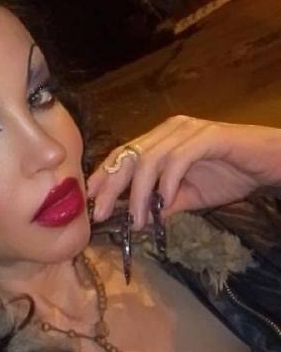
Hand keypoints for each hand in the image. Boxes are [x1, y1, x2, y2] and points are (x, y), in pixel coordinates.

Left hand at [86, 115, 280, 229]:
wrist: (270, 163)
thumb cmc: (232, 174)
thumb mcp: (190, 197)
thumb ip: (163, 205)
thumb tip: (136, 222)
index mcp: (162, 139)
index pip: (124, 155)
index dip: (104, 176)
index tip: (89, 202)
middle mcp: (170, 129)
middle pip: (129, 155)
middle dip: (111, 186)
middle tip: (101, 213)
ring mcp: (188, 130)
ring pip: (150, 159)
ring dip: (138, 193)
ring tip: (136, 220)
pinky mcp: (208, 137)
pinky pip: (178, 159)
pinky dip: (168, 183)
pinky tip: (166, 203)